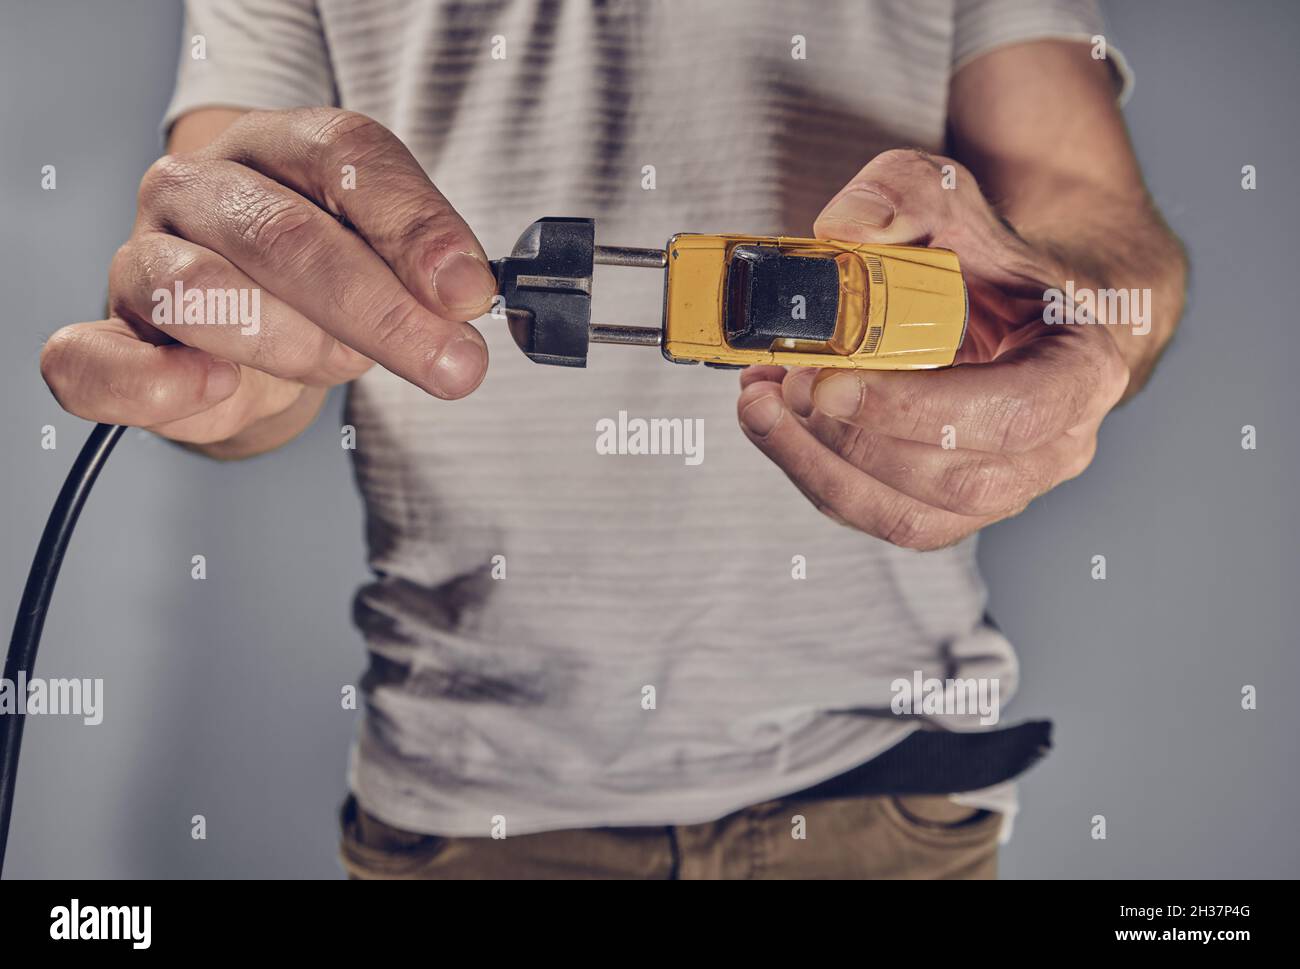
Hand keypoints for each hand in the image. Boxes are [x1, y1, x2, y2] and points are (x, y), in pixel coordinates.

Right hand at [40, 108, 495, 446]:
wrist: (252, 347)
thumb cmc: (323, 291)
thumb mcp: (390, 267)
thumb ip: (424, 271)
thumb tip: (464, 294)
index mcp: (278, 145)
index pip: (345, 156)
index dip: (414, 227)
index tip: (468, 294)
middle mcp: (199, 185)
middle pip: (286, 236)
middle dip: (383, 313)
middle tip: (451, 364)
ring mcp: (143, 256)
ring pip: (206, 295)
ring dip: (296, 347)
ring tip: (337, 363)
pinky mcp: (113, 336)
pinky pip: (99, 361)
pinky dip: (161, 385)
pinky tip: (219, 386)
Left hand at [737, 149, 1130, 549]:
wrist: (1012, 309)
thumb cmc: (991, 263)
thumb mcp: (955, 201)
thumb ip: (905, 194)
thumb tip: (845, 226)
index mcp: (1081, 372)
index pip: (1013, 414)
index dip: (916, 409)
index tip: (832, 383)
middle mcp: (1055, 446)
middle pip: (955, 480)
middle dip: (854, 441)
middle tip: (785, 385)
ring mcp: (1004, 489)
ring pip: (909, 517)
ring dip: (820, 467)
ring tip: (762, 405)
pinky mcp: (947, 508)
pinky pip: (879, 517)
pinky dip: (816, 476)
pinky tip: (777, 425)